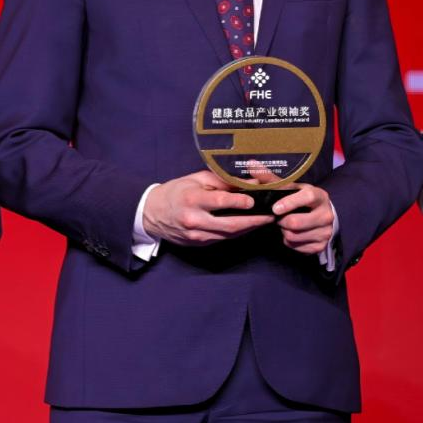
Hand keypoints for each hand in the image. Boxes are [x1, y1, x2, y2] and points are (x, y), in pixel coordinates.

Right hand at [142, 170, 274, 246]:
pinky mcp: (198, 243)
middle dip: (254, 221)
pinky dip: (236, 232)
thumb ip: (221, 181)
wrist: (151, 213)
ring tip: (263, 221)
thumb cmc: (175, 192)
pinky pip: (222, 238)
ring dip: (249, 228)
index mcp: (191, 199)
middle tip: (271, 216)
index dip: (240, 201)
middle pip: (231, 224)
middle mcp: (194, 219)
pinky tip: (246, 226)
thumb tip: (247, 182)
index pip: (220, 202)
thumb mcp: (195, 179)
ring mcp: (196, 234)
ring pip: (229, 234)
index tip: (255, 199)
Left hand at [272, 183, 334, 254]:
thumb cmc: (300, 199)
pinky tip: (292, 233)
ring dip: (283, 231)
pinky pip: (296, 247)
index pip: (307, 197)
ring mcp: (326, 232)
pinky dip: (289, 241)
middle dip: (281, 221)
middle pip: (296, 223)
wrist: (321, 216)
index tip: (275, 208)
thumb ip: (270, 178)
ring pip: (293, 236)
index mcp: (319, 196)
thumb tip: (251, 164)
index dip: (290, 203)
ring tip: (285, 224)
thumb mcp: (290, 187)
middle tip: (278, 217)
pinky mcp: (321, 246)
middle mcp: (326, 214)